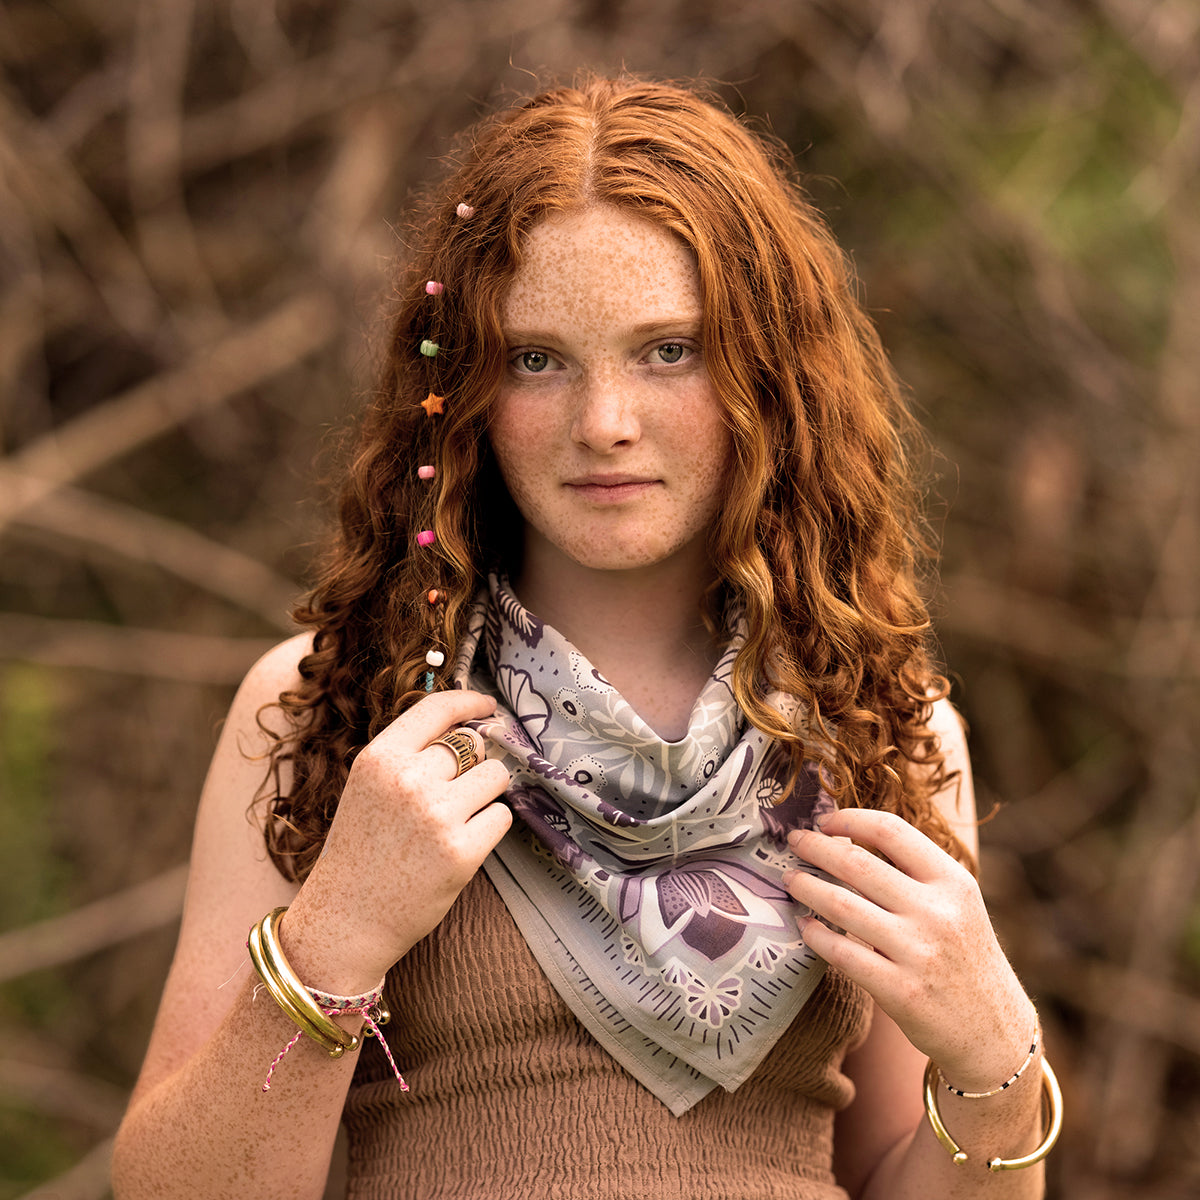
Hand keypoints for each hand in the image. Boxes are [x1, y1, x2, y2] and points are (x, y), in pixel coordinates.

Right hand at [282, 689, 511, 989]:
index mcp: (380, 758)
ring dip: (485, 794)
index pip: (437, 708)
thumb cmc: (360, 853)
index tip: (487, 707)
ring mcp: (437, 815)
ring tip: (457, 820)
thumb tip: (470, 730)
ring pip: (495, 776)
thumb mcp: (368, 789)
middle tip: (453, 796)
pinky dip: (490, 828)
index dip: (469, 702)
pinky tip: (463, 843)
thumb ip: (410, 757)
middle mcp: (408, 780)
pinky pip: (502, 817)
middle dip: (472, 765)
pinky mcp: (462, 852)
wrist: (345, 921)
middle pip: (473, 745)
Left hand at [783, 808, 1034, 1091]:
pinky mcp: (902, 992)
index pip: (892, 832)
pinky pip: (843, 954)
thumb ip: (914, 874)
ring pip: (842, 906)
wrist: (994, 1031)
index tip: (824, 820)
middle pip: (858, 865)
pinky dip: (816, 935)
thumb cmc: (962, 956)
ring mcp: (920, 953)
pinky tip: (805, 926)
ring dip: (807, 887)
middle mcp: (938, 913)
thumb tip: (848, 839)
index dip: (850, 819)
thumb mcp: (956, 905)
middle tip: (794, 841)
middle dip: (816, 848)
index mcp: (953, 882)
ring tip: (790, 879)